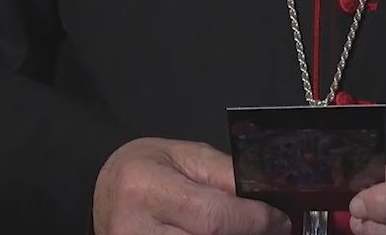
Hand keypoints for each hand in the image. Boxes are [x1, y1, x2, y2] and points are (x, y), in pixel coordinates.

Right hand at [94, 137, 290, 234]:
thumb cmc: (145, 168)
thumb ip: (226, 175)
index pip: (214, 218)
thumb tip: (269, 197)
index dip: (255, 221)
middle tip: (268, 228)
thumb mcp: (186, 156)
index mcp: (146, 189)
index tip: (279, 219)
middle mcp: (136, 230)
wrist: (106, 191)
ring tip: (242, 230)